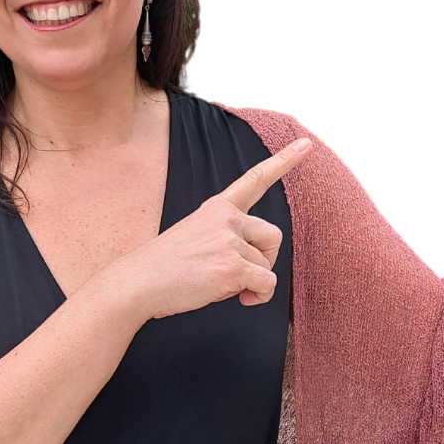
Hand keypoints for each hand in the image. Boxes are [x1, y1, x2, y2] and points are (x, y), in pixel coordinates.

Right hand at [114, 136, 313, 320]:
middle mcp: (226, 218)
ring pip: (268, 264)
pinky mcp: (233, 265)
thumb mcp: (195, 236)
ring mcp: (229, 240)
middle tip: (238, 275)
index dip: (284, 161)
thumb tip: (255, 269)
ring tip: (221, 285)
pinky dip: (258, 296)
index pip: (255, 179)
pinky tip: (237, 298)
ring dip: (252, 282)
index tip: (306, 144)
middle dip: (264, 259)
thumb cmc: (164, 268)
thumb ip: (226, 238)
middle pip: (274, 236)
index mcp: (217, 208)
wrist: (138, 283)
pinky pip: (267, 283)